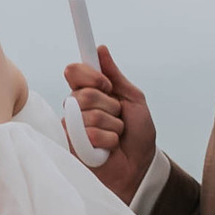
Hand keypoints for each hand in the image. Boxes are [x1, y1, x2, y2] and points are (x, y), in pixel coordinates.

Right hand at [64, 44, 155, 200]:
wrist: (141, 165)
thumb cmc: (138, 134)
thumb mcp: (133, 99)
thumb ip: (115, 76)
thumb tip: (101, 49)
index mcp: (89, 92)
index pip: (74, 71)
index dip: (89, 75)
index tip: (106, 84)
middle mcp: (77, 108)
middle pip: (84, 94)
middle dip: (110, 106)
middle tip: (118, 117)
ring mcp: (73, 127)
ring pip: (90, 116)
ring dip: (113, 127)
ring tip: (116, 136)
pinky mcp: (73, 146)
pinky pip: (89, 135)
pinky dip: (109, 141)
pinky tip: (109, 149)